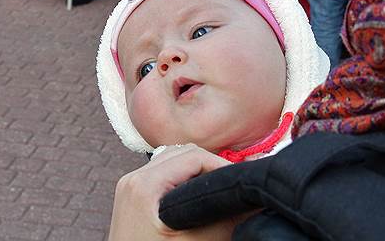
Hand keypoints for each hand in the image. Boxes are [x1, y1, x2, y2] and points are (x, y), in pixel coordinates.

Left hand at [108, 144, 234, 240]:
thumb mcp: (201, 240)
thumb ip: (228, 214)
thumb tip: (255, 199)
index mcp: (144, 185)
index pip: (195, 156)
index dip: (223, 168)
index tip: (240, 185)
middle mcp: (132, 179)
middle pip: (183, 153)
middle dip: (211, 169)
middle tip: (231, 192)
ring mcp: (129, 187)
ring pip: (173, 161)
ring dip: (196, 174)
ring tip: (214, 198)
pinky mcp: (130, 197)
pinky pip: (162, 175)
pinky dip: (181, 182)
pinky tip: (194, 203)